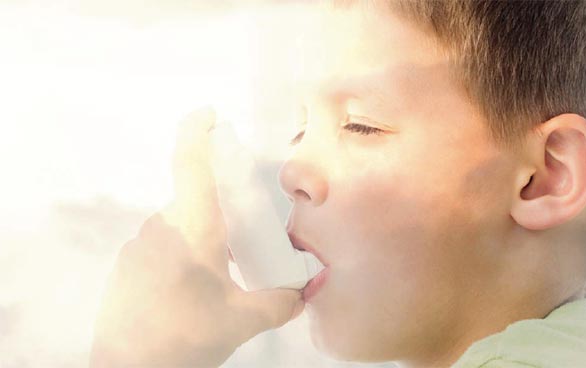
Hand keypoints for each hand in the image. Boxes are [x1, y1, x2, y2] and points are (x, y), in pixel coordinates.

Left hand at [90, 108, 303, 367]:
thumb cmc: (187, 336)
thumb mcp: (244, 320)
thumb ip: (282, 300)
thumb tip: (307, 291)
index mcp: (193, 227)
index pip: (191, 162)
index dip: (199, 131)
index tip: (210, 115)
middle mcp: (161, 227)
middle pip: (194, 200)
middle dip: (220, 211)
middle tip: (243, 240)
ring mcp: (139, 247)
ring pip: (179, 226)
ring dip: (202, 238)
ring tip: (221, 277)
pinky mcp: (126, 268)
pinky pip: (162, 247)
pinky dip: (182, 257)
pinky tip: (192, 293)